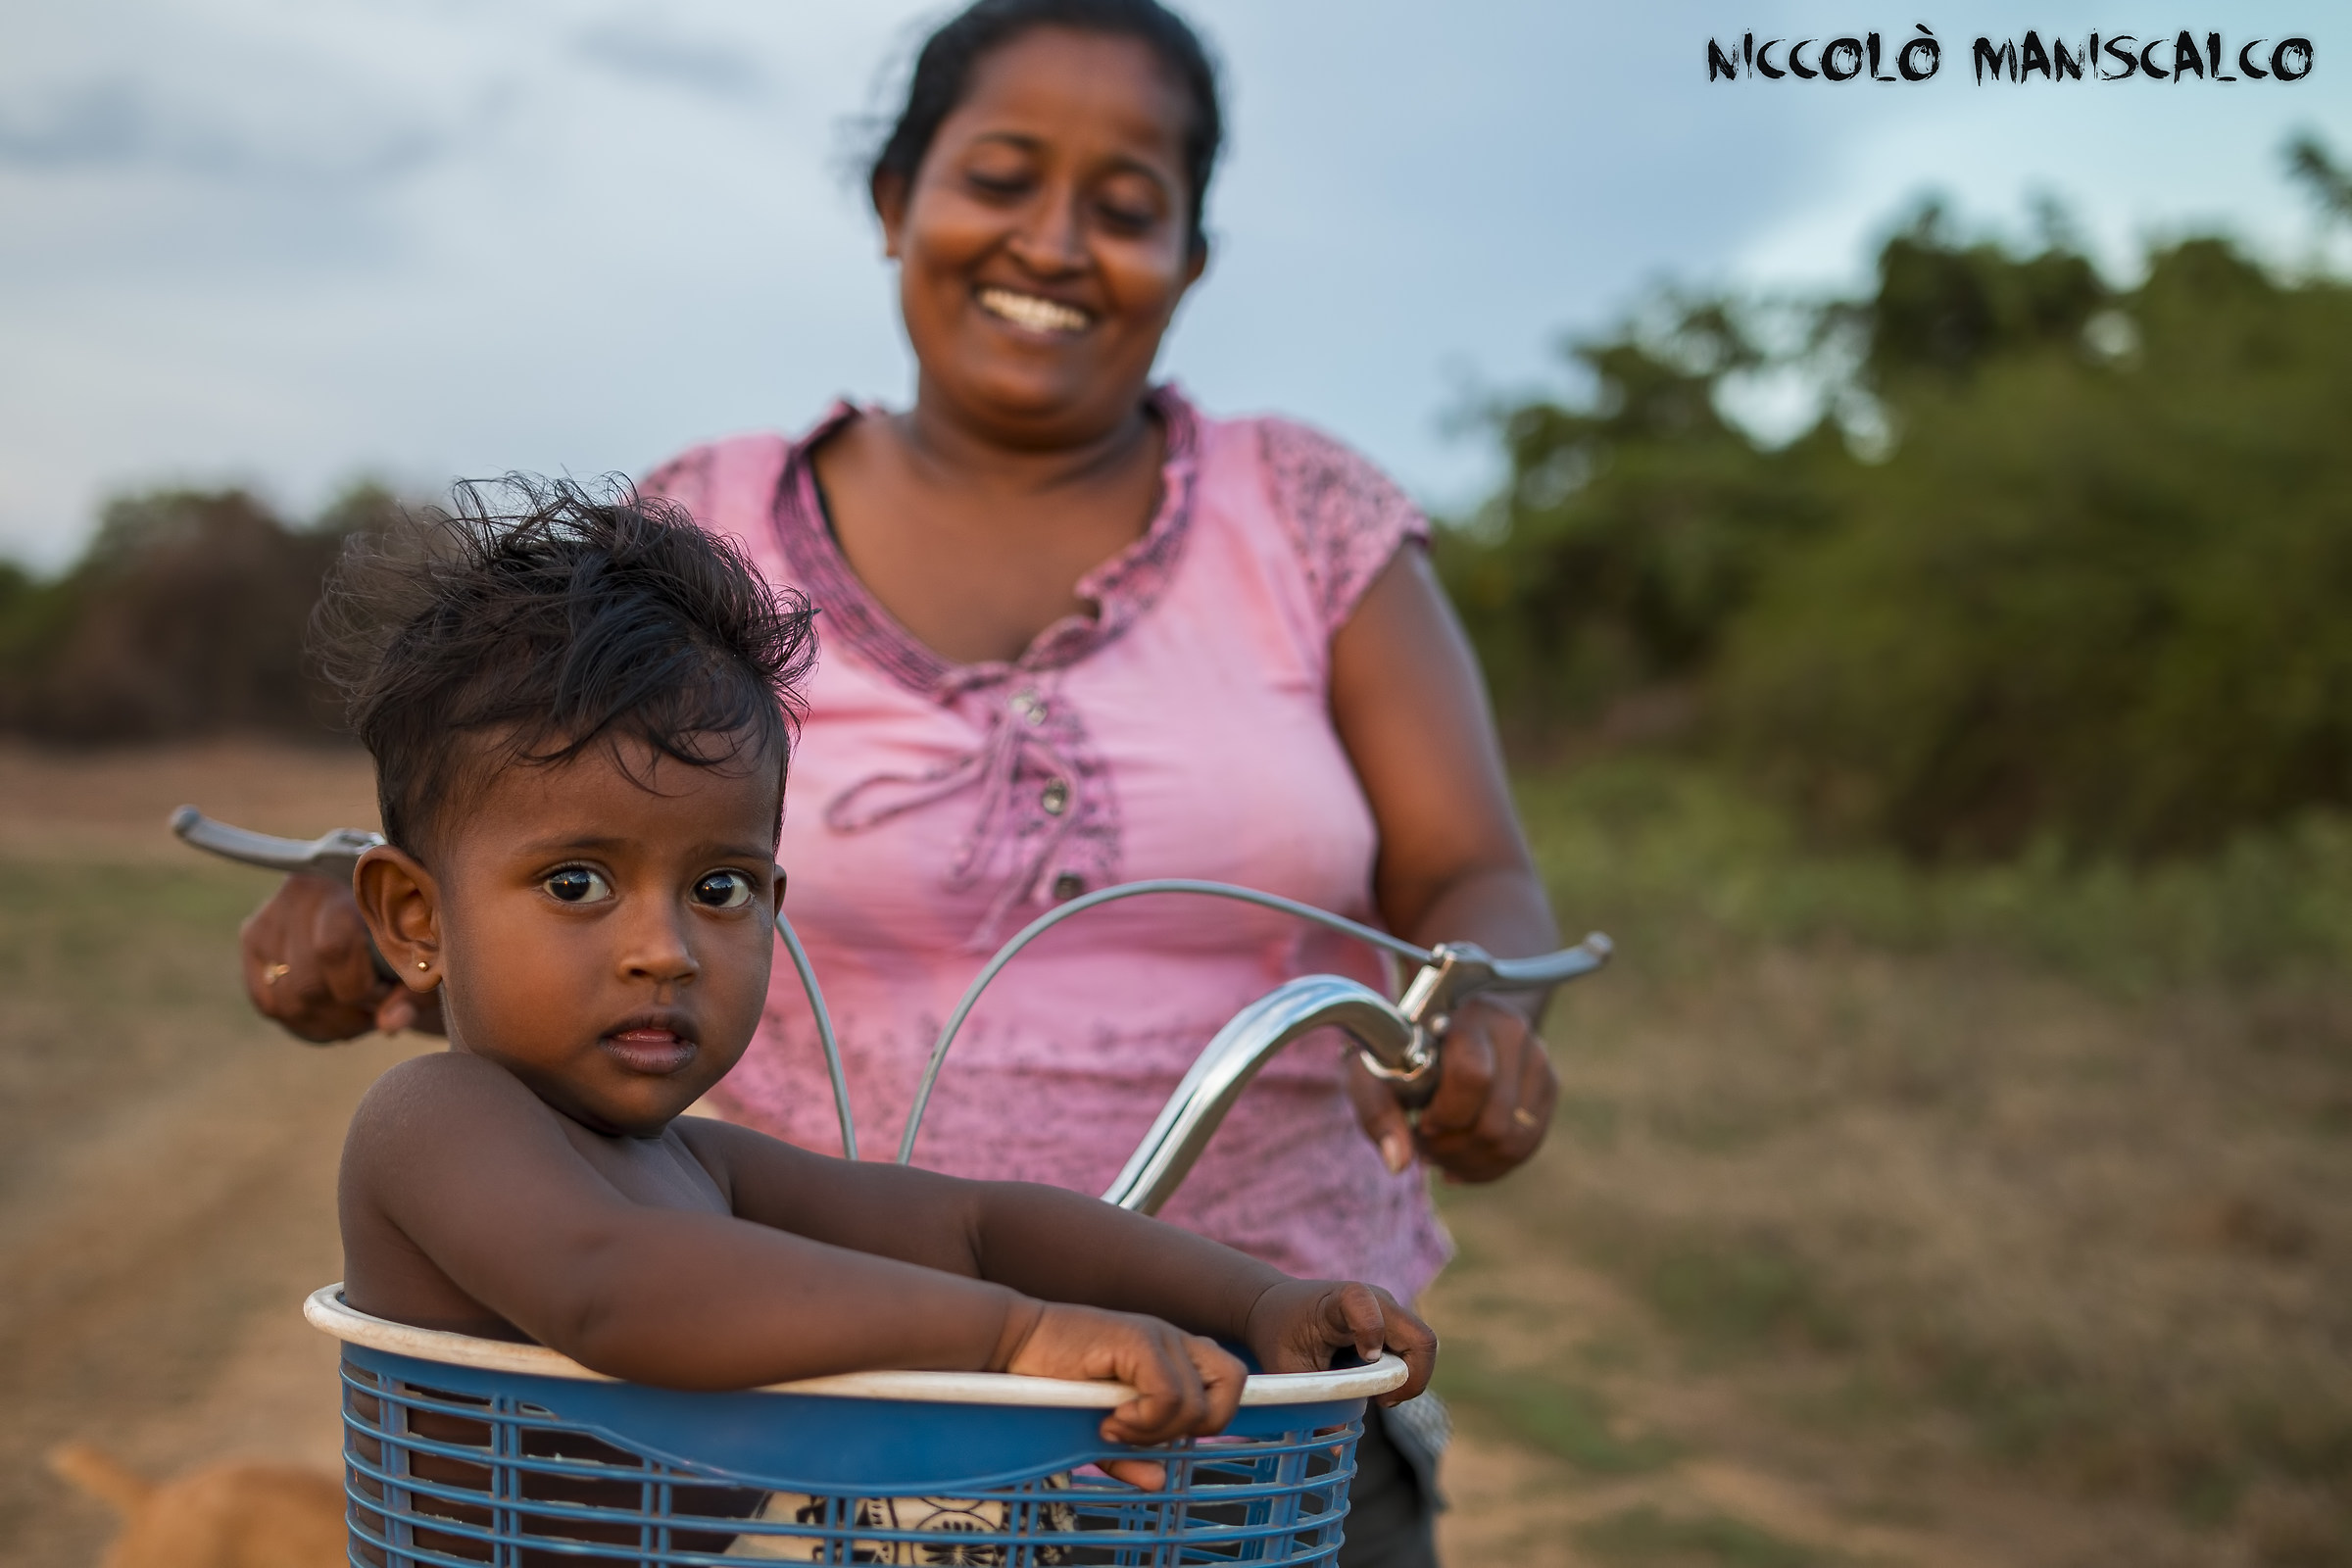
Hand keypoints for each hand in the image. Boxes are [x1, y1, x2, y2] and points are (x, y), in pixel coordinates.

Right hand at [240, 874, 442, 1041]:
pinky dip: (305, 1022)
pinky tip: (335, 1018)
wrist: (389, 900)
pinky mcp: (254, 939)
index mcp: (353, 881)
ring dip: (327, 1022)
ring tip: (360, 1015)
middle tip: (376, 1008)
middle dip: (346, 1011)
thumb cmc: (420, 935)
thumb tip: (389, 1024)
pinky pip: (269, 1002)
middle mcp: (302, 893)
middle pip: (306, 983)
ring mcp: (270, 916)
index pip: (333, 947)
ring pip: (285, 1000)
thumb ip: (414, 992)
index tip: (387, 993)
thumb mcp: (429, 960)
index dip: (360, 987)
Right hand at [1001, 1302, 1245, 1454]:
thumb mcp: (1097, 1427)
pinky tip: (1111, 1420)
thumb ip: (1129, 1453)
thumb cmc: (1054, 1382)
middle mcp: (1174, 1338)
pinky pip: (1168, 1395)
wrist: (1015, 1342)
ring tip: (1114, 1427)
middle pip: (1232, 1383)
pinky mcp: (1137, 1338)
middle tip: (1145, 1433)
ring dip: (1156, 1429)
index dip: (1209, 1415)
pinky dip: (1144, 1420)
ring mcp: (1158, 1335)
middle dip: (1196, 1424)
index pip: (1227, 1380)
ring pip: (1196, 1401)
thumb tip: (1158, 1481)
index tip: (1158, 1433)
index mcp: (1173, 1352)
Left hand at [1242, 1279, 1434, 1406]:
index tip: (1364, 1359)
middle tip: (1381, 1401)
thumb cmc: (1280, 1333)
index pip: (1368, 1304)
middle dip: (1410, 1379)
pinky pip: (1416, 1353)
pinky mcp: (1395, 1326)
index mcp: (1341, 1301)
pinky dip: (1403, 1376)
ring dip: (1407, 1379)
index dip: (1372, 1332)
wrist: (1276, 1306)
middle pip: (1420, 1339)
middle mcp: (1376, 1301)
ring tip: (1375, 1396)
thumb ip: (1314, 1403)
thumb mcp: (1287, 1369)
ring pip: (1423, 1348)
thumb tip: (1339, 1450)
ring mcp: (1390, 1312)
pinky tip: (1373, 1384)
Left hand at [1348, 995, 1555, 1182]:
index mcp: (1469, 1016)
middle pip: (1495, 1122)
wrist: (1436, 1025)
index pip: (1473, 1076)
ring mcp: (1537, 1058)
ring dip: (1470, 1162)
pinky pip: (1526, 1147)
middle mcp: (1513, 1030)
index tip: (1422, 1120)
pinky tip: (1461, 1160)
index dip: (1446, 1114)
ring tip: (1440, 1152)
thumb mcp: (1373, 1071)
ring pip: (1514, 1142)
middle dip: (1453, 1148)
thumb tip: (1399, 1162)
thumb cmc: (1399, 1051)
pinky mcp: (1548, 1085)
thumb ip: (1378, 1113)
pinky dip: (1489, 1166)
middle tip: (1425, 1143)